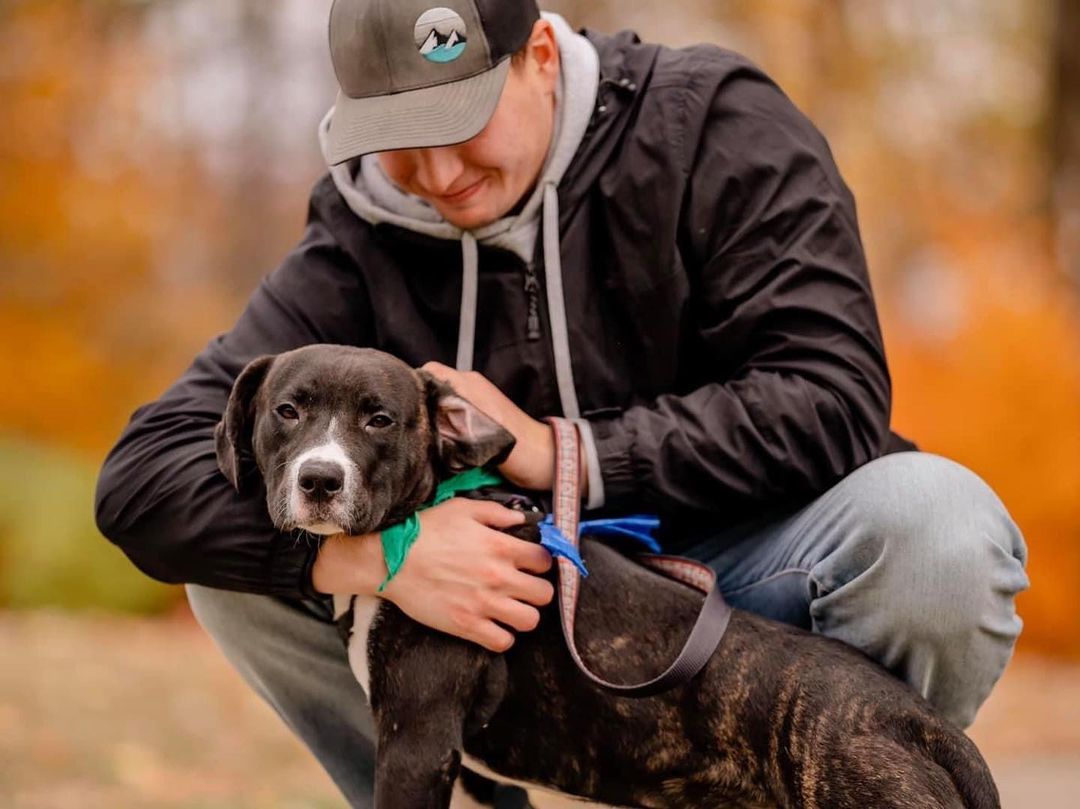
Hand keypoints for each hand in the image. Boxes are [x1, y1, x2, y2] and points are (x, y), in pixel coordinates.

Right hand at [380, 497, 553, 651]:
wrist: (391, 560)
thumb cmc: (425, 531)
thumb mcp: (462, 509)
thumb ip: (497, 513)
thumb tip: (522, 519)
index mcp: (500, 547)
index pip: (545, 561)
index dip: (542, 562)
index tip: (532, 564)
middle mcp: (498, 577)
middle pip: (544, 594)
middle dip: (538, 589)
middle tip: (524, 587)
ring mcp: (483, 604)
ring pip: (529, 620)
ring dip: (524, 614)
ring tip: (512, 607)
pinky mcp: (466, 625)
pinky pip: (502, 642)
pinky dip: (502, 636)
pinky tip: (494, 624)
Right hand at [421, 362, 586, 494]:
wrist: (544, 461)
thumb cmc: (521, 447)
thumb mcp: (482, 430)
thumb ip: (451, 418)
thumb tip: (423, 414)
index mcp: (469, 383)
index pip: (429, 372)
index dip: (413, 386)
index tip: (403, 406)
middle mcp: (469, 388)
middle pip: (431, 389)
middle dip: (419, 405)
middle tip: (410, 427)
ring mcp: (473, 403)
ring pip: (439, 404)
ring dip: (431, 419)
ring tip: (421, 437)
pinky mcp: (476, 419)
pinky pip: (450, 417)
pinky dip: (442, 428)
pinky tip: (437, 443)